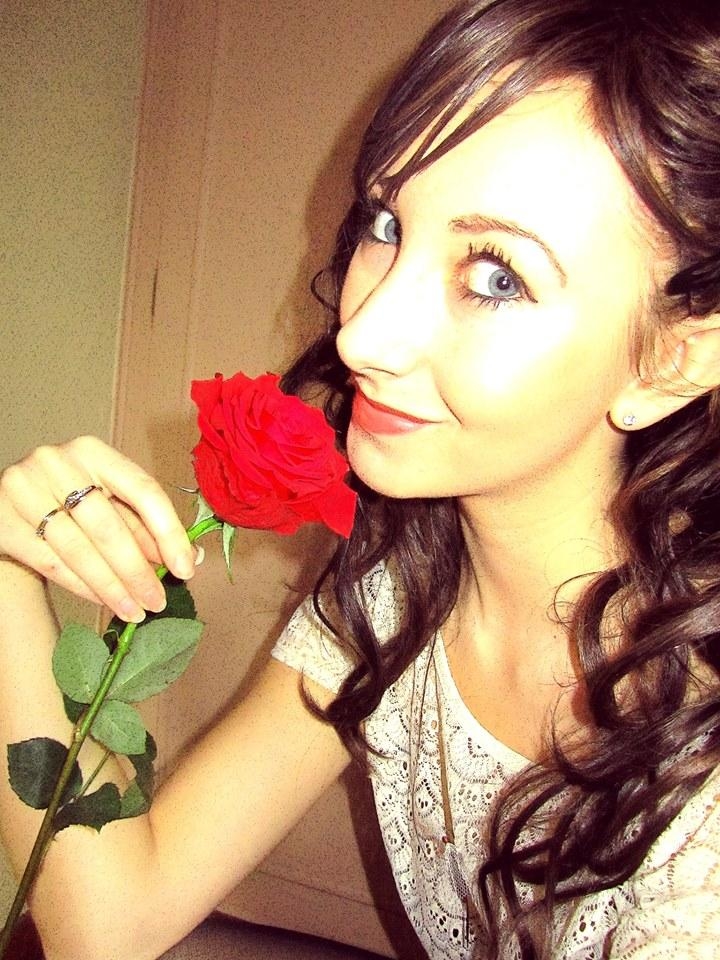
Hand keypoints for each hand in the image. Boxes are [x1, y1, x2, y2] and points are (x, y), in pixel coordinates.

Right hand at [0, 436, 196, 621]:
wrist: (6, 503)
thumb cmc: (67, 501)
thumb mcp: (106, 502)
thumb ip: (141, 526)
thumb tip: (187, 559)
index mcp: (94, 451)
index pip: (143, 491)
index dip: (169, 533)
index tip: (185, 568)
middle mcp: (57, 462)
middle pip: (108, 525)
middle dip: (137, 571)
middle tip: (156, 601)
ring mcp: (24, 487)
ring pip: (78, 548)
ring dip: (111, 587)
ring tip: (133, 610)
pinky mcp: (1, 518)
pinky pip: (50, 561)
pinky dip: (81, 586)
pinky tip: (102, 601)